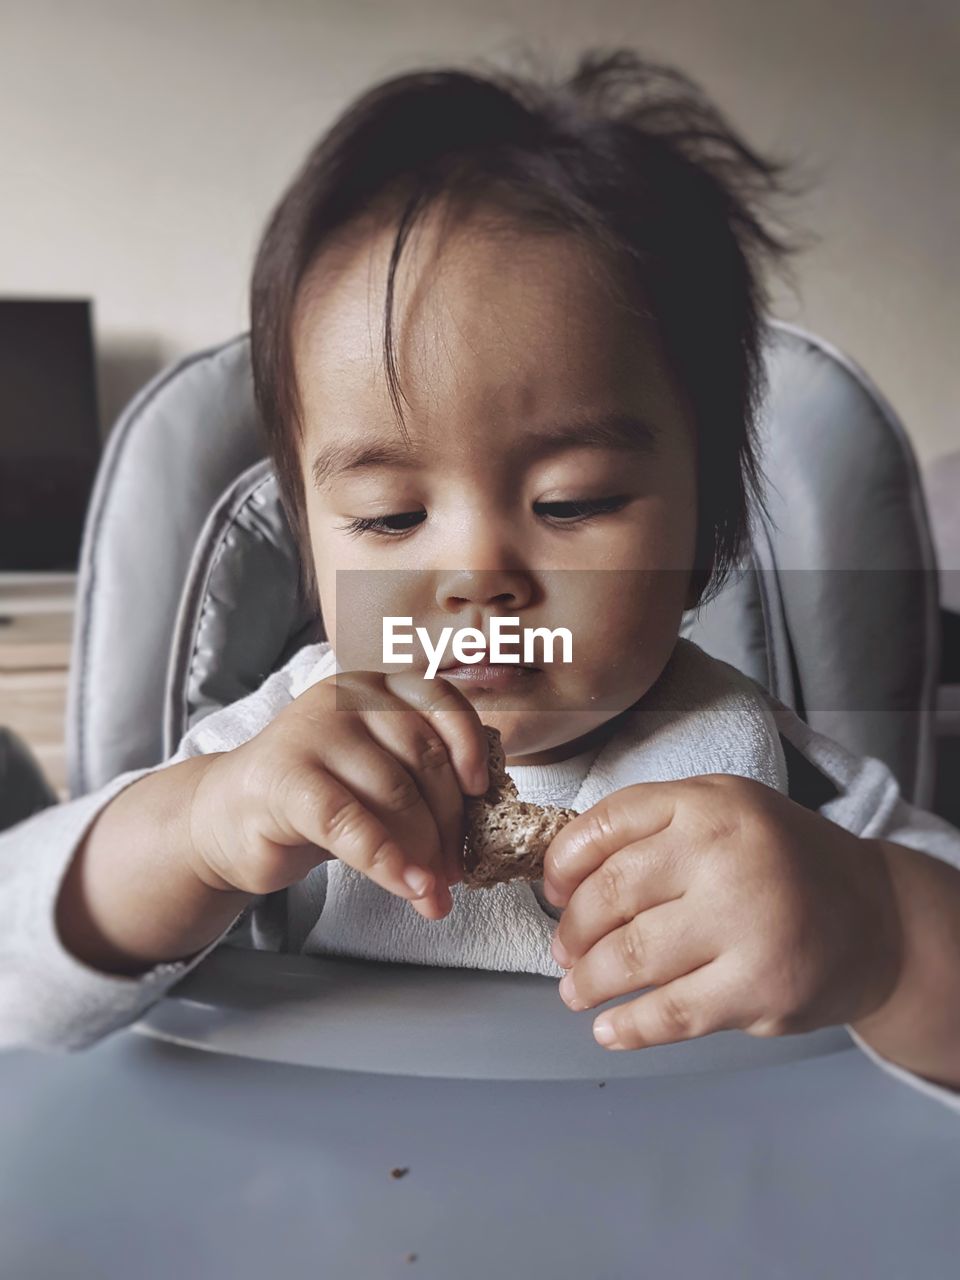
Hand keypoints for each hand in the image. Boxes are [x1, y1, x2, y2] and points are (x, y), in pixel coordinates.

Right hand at [186, 670, 489, 918]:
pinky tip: (408, 887)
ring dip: (424, 852)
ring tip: (433, 893)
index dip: (470, 747)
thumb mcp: (377, 776)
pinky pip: (350, 821)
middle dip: (449, 824)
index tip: (482, 794)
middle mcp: (346, 698)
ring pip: (394, 792)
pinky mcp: (286, 778)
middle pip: (423, 758)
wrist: (229, 819)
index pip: (441, 703)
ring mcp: (312, 732)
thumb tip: (480, 832)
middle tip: (455, 871)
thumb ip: (423, 782)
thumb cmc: (316, 797)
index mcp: (376, 687)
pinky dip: (386, 860)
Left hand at [542, 775, 903, 1049]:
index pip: (604, 826)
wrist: (874, 916)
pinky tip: (609, 1027)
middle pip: (610, 895)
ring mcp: (745, 923)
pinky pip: (670, 1014)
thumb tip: (562, 879)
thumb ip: (650, 828)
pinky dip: (628, 1026)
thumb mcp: (721, 811)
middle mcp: (725, 856)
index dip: (562, 864)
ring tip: (576, 988)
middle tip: (564, 950)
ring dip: (588, 980)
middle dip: (571, 930)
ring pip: (630, 957)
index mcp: (707, 804)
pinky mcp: (759, 988)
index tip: (552, 891)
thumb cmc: (777, 863)